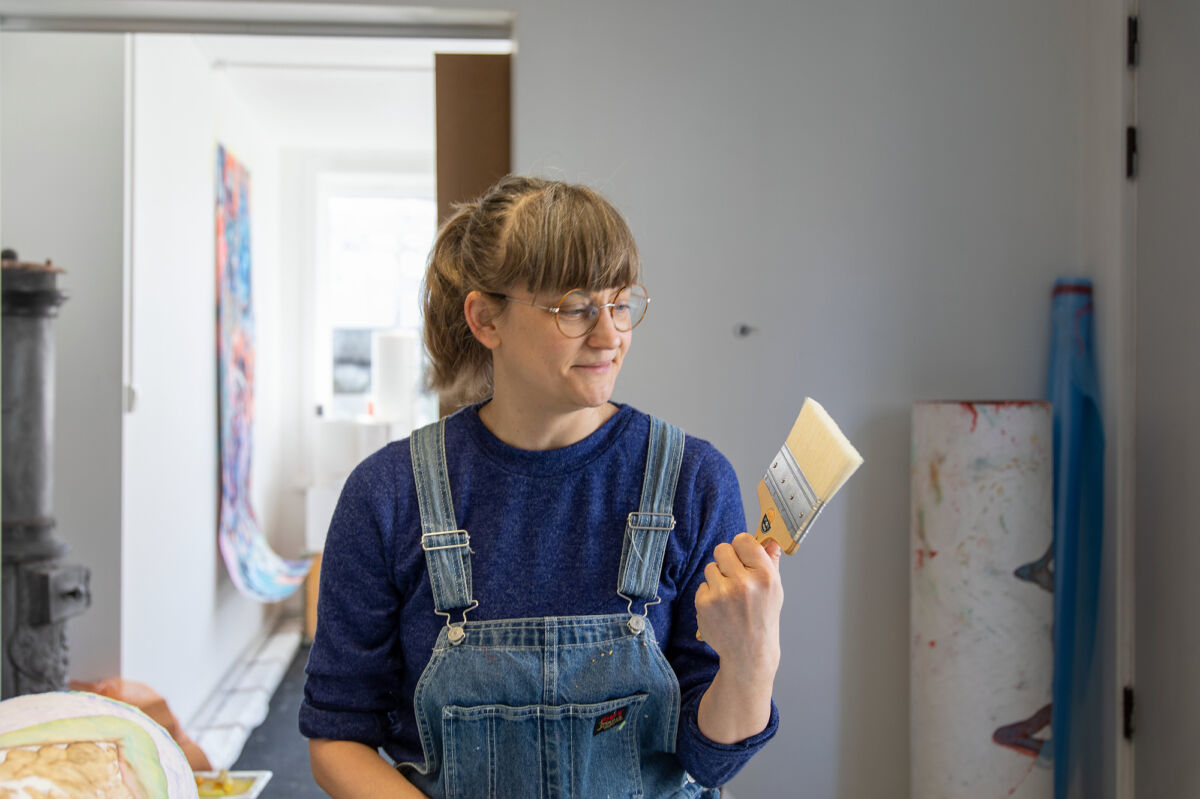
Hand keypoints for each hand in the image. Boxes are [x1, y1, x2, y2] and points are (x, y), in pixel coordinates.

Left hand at [694, 533, 783, 678]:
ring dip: (717, 578)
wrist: (749, 652)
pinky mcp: (705, 604)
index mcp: (765, 576)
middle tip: (734, 575)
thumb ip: (770, 562)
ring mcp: (722, 594)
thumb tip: (770, 539)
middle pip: (722, 549)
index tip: (742, 555)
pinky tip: (721, 608)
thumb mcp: (775, 589)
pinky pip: (702, 585)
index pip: (743, 540)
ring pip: (710, 567)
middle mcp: (744, 583)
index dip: (741, 547)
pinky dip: (709, 594)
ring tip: (729, 596)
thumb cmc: (763, 617)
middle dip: (726, 560)